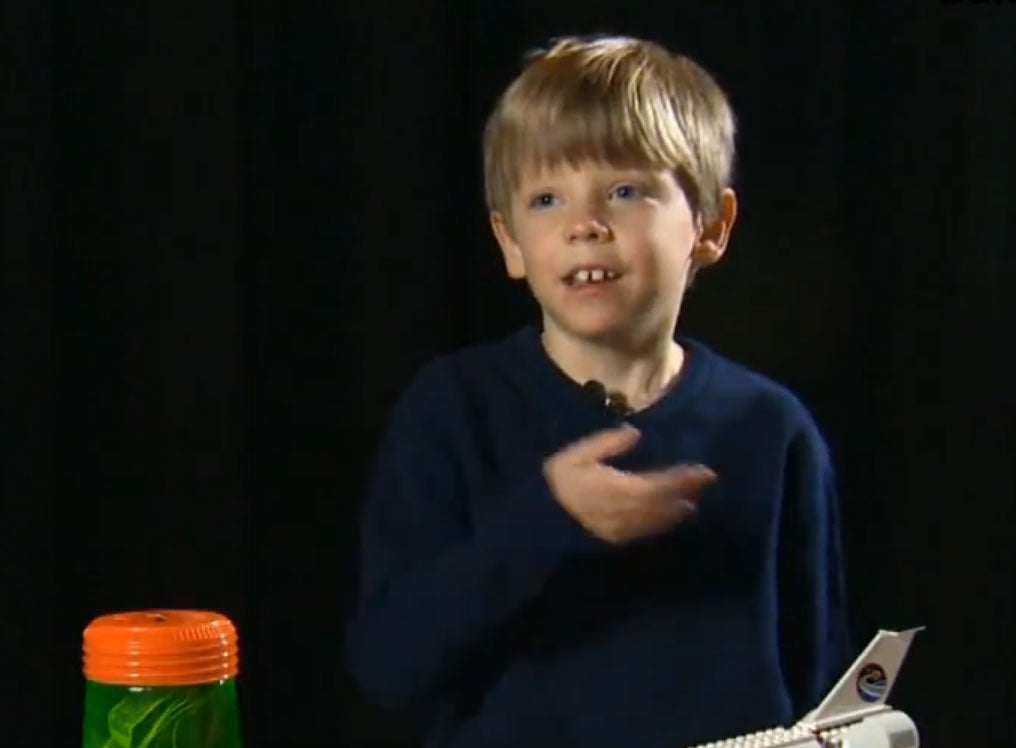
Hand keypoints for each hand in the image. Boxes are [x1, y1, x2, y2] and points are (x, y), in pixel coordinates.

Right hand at [543, 425, 716, 544]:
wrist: (541, 519)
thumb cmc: (558, 482)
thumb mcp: (576, 455)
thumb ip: (606, 443)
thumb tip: (635, 433)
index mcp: (619, 488)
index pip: (661, 483)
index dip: (684, 478)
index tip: (705, 471)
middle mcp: (627, 511)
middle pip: (665, 503)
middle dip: (686, 492)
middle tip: (707, 482)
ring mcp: (623, 528)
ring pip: (658, 520)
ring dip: (677, 510)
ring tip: (692, 501)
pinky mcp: (616, 537)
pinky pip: (646, 530)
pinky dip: (661, 523)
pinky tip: (668, 517)